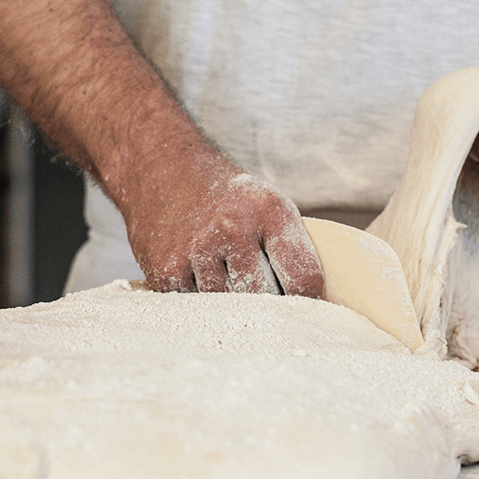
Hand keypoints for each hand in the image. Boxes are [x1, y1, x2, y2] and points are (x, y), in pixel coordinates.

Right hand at [120, 143, 323, 296]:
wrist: (163, 169)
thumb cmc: (228, 197)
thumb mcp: (269, 205)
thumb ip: (291, 248)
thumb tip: (315, 304)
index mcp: (268, 211)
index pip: (303, 278)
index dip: (310, 299)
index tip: (305, 304)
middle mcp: (233, 228)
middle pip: (267, 299)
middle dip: (269, 305)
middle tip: (265, 298)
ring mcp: (196, 251)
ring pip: (231, 309)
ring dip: (235, 306)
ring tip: (229, 280)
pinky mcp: (167, 270)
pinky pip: (198, 307)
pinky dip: (205, 302)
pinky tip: (203, 277)